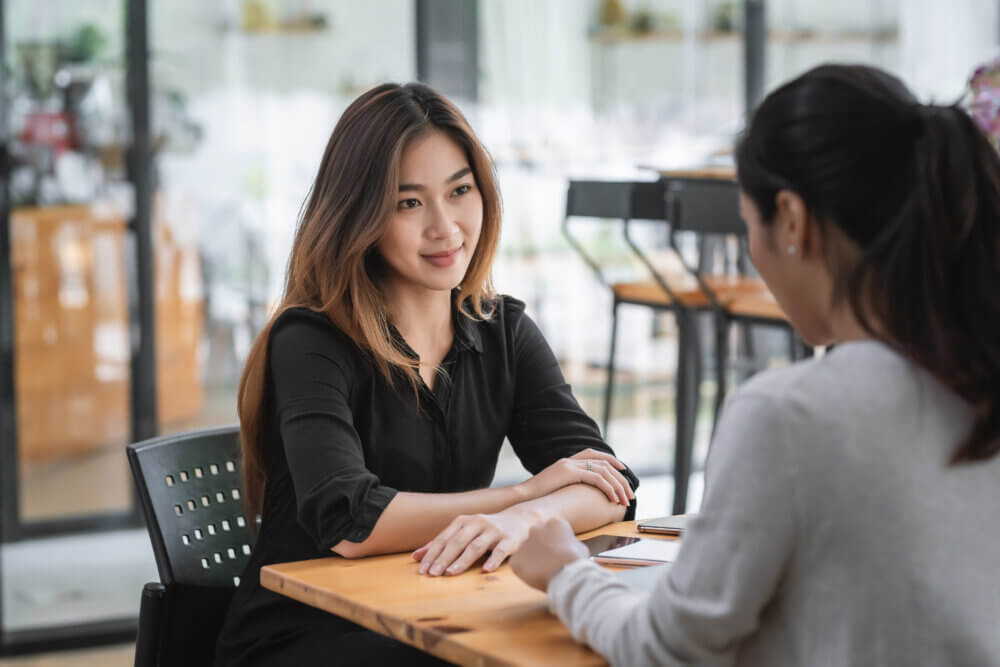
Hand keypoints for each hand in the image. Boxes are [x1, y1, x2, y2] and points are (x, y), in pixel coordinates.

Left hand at [412, 509, 531, 575]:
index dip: (432, 554)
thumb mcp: (464, 532)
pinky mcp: (510, 539)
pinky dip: (493, 560)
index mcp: (463, 521)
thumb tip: (415, 557)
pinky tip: (485, 570)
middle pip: (457, 542)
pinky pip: (500, 551)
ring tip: (450, 573)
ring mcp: (494, 531)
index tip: (421, 569)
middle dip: (443, 558)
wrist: (520, 520)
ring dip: (462, 560)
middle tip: (432, 574)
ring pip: (476, 546)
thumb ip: (442, 543)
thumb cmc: (486, 530)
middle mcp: (478, 523)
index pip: (444, 539)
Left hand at [511, 518, 588, 590]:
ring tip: (543, 571)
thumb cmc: (576, 561)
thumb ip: (571, 543)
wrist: (565, 573)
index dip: (555, 542)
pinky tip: (535, 576)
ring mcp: (524, 544)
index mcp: (554, 523)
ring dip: (532, 558)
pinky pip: (518, 564)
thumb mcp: (580, 547)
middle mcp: (536, 529)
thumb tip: (571, 547)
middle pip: (536, 536)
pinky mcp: (516, 559)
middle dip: (541, 546)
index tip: (559, 551)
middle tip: (548, 560)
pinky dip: (524, 570)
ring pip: (526, 551)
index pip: (552, 529)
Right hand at [520, 449, 633, 505]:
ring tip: (624, 499)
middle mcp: (570, 460)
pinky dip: (608, 488)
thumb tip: (579, 494)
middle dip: (620, 478)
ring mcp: (569, 465)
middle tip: (629, 493)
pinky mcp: (569, 473)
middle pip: (603, 463)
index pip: (594, 454)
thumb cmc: (537, 498)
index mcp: (567, 462)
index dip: (611, 460)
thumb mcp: (555, 488)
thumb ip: (567, 485)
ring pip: (603, 470)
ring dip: (617, 485)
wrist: (522, 497)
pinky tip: (613, 498)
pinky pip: (596, 478)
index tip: (623, 470)